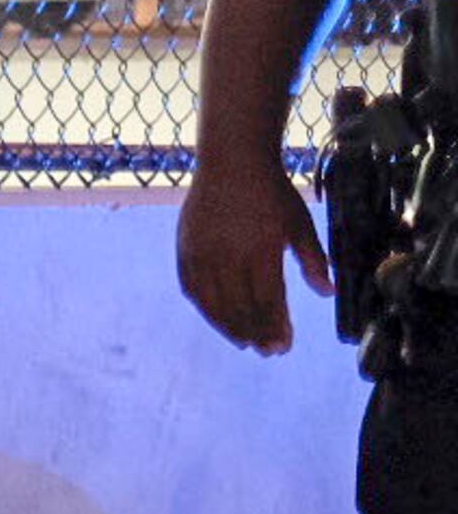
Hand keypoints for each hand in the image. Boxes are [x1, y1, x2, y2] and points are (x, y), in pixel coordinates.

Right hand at [176, 159, 334, 354]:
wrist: (232, 162)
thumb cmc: (272, 192)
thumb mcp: (300, 223)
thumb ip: (313, 259)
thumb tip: (326, 293)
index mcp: (261, 250)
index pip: (268, 300)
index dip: (276, 326)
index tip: (284, 346)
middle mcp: (229, 257)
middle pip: (241, 308)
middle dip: (256, 333)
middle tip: (268, 351)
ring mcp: (203, 255)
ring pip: (214, 304)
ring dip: (230, 327)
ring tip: (244, 341)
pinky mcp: (186, 250)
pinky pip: (192, 289)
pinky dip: (206, 307)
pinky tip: (218, 318)